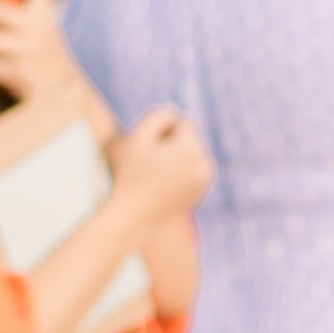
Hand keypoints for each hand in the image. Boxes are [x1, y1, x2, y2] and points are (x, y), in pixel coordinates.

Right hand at [109, 104, 214, 223]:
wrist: (132, 216)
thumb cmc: (129, 175)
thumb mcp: (137, 138)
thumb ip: (158, 117)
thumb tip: (175, 115)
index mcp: (192, 149)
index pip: (182, 122)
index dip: (161, 131)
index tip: (148, 148)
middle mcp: (204, 164)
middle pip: (189, 139)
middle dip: (171, 144)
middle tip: (149, 163)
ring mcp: (204, 181)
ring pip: (189, 154)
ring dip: (174, 157)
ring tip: (154, 173)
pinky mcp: (199, 192)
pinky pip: (189, 169)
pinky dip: (177, 171)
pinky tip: (159, 184)